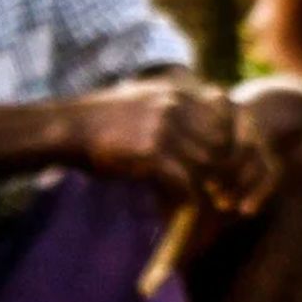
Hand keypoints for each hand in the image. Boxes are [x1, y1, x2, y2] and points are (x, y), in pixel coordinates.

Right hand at [66, 81, 274, 215]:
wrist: (69, 128)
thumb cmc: (104, 119)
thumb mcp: (144, 97)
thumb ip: (173, 104)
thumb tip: (201, 115)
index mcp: (177, 90)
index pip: (226, 114)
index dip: (232, 143)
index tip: (227, 166)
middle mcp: (175, 104)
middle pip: (220, 141)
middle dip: (225, 169)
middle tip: (225, 192)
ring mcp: (164, 127)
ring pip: (206, 164)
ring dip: (209, 187)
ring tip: (209, 205)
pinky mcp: (151, 152)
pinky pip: (184, 182)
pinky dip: (187, 200)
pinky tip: (184, 210)